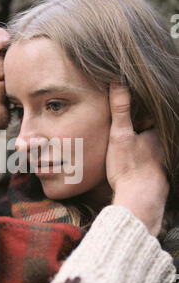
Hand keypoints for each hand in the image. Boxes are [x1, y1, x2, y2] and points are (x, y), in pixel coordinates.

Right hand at [106, 84, 168, 235]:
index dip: (138, 112)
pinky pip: (149, 162)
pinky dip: (142, 161)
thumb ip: (120, 109)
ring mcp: (163, 162)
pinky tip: (132, 166)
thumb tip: (118, 82)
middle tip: (123, 133)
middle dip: (139, 130)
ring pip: (150, 148)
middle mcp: (164, 146)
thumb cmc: (130, 167)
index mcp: (157, 132)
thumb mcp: (120, 135)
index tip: (126, 110)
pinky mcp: (159, 176)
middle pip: (151, 132)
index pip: (149, 115)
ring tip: (126, 149)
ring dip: (140, 147)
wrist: (140, 200)